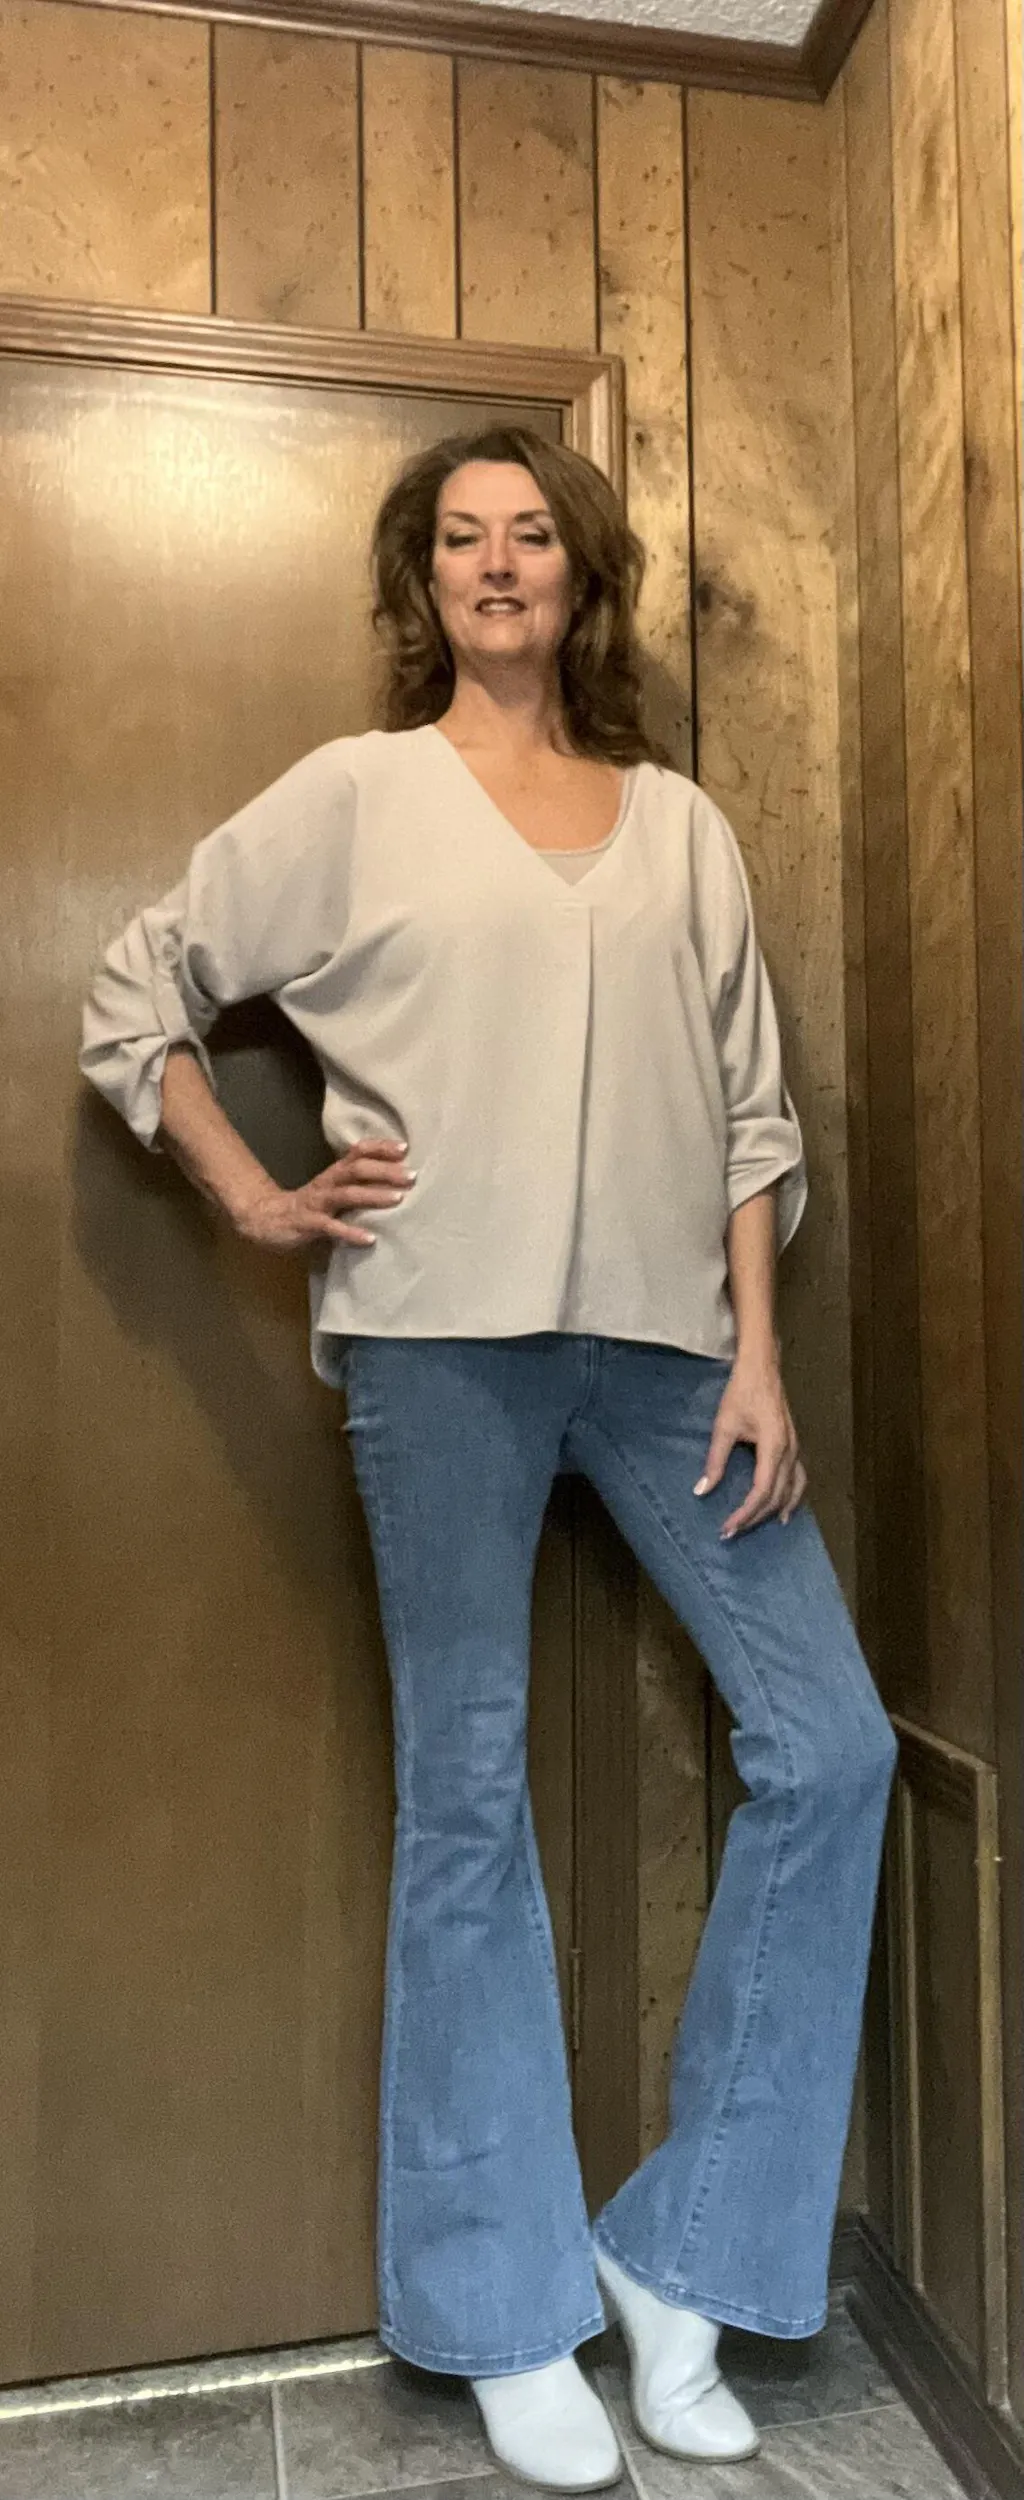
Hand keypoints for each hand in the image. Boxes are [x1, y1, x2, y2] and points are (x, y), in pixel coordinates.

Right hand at [234, 1137, 413, 1251]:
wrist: (267, 1219)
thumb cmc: (310, 1205)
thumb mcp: (333, 1189)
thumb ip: (356, 1184)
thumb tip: (394, 1180)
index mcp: (334, 1173)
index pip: (358, 1152)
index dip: (380, 1148)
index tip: (405, 1149)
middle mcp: (327, 1183)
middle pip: (357, 1170)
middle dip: (385, 1172)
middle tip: (412, 1176)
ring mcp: (317, 1203)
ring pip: (347, 1194)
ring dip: (373, 1195)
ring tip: (398, 1199)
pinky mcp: (308, 1224)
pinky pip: (331, 1227)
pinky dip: (351, 1232)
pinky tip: (370, 1238)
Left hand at [694, 1350, 806, 1539]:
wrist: (761, 1368)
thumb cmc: (741, 1393)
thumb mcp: (723, 1426)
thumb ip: (715, 1460)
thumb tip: (702, 1491)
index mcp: (774, 1448)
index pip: (761, 1492)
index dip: (745, 1514)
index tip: (727, 1528)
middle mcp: (790, 1452)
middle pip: (777, 1496)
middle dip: (755, 1517)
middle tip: (732, 1532)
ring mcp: (795, 1448)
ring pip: (792, 1490)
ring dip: (776, 1511)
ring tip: (760, 1527)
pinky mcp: (793, 1445)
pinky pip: (799, 1478)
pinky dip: (792, 1497)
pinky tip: (785, 1508)